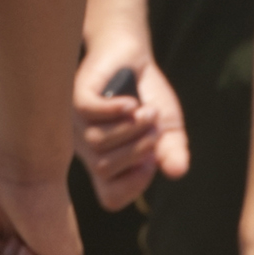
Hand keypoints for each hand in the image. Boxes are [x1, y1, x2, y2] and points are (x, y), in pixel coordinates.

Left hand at [73, 32, 189, 209]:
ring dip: (133, 125)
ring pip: (98, 141)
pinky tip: (131, 102)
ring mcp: (78, 124)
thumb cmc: (147, 97)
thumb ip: (172, 152)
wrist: (132, 56)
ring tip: (147, 110)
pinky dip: (115, 109)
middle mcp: (87, 149)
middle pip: (106, 168)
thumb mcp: (168, 129)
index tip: (152, 161)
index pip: (110, 198)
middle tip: (154, 126)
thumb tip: (177, 172)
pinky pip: (89, 112)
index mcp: (106, 164)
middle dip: (140, 148)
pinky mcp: (76, 96)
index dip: (135, 186)